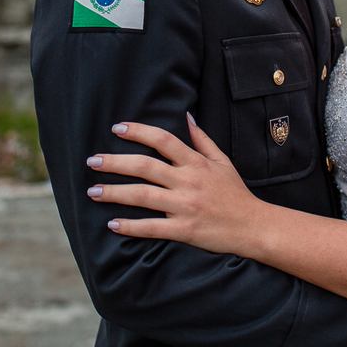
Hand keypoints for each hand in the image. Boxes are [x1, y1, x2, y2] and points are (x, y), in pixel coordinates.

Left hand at [86, 114, 267, 254]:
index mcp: (196, 163)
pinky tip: (112, 224)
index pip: (162, 140)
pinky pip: (152, 227)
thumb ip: (202, 140)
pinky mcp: (184, 230)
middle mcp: (188, 181)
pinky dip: (130, 226)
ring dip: (114, 193)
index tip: (117, 128)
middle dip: (115, 162)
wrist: (254, 226)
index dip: (138, 132)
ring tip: (93, 192)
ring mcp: (185, 206)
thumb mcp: (222, 161)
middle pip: (145, 166)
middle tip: (92, 161)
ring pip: (142, 196)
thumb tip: (186, 116)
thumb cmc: (236, 194)